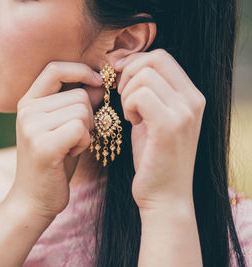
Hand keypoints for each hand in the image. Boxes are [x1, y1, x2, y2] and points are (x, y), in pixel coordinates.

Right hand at [10, 61, 102, 219]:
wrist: (33, 198)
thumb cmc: (54, 160)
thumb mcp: (63, 126)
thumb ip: (77, 103)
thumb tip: (99, 83)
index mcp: (28, 102)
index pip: (55, 68)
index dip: (80, 70)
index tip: (96, 82)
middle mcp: (26, 110)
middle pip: (79, 94)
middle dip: (88, 116)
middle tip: (73, 137)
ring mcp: (32, 127)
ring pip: (83, 111)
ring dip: (86, 132)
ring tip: (69, 147)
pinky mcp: (43, 145)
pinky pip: (81, 128)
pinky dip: (84, 143)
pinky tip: (70, 154)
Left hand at [114, 49, 205, 212]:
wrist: (164, 196)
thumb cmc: (153, 157)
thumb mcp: (153, 118)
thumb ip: (148, 92)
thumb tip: (126, 65)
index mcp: (192, 96)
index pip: (162, 57)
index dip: (135, 61)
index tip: (119, 76)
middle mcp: (193, 100)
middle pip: (155, 59)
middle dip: (129, 73)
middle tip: (122, 96)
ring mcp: (185, 112)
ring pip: (144, 76)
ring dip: (127, 93)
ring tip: (130, 115)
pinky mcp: (170, 126)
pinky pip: (140, 95)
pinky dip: (128, 105)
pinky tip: (131, 122)